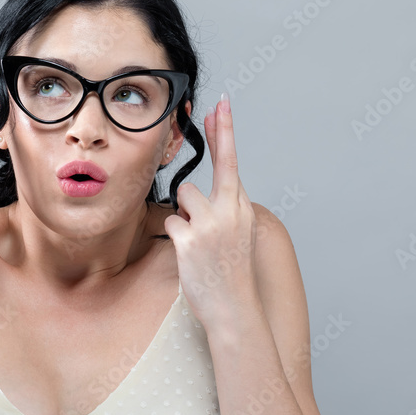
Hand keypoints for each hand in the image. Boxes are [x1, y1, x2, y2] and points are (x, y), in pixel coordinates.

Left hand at [163, 94, 262, 330]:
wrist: (234, 308)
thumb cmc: (229, 274)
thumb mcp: (235, 237)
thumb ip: (222, 210)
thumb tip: (195, 194)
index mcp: (243, 209)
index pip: (233, 164)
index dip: (226, 134)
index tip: (222, 106)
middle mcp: (232, 211)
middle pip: (219, 165)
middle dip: (219, 133)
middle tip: (214, 106)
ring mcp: (212, 223)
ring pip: (185, 196)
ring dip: (185, 213)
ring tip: (197, 239)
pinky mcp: (192, 238)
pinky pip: (172, 221)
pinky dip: (175, 234)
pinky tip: (188, 252)